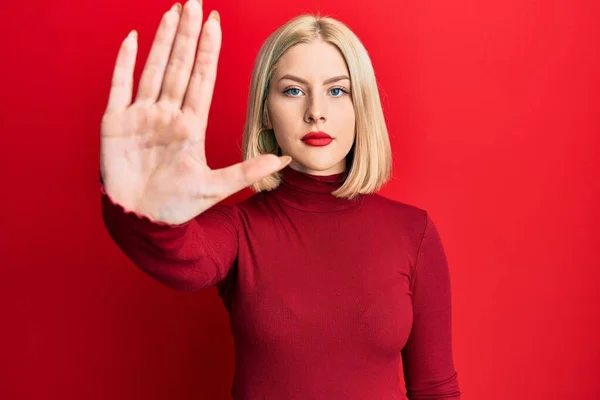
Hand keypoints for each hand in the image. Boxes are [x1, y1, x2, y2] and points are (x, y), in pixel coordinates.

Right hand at [100, 0, 290, 223]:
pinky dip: (124, 63)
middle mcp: (167, 115)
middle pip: (179, 66)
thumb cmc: (177, 206)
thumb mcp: (217, 187)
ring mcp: (141, 116)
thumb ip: (249, 171)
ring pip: (153, 69)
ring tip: (173, 12)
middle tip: (196, 3)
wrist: (143, 221)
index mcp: (190, 126)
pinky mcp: (115, 124)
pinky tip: (132, 38)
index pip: (202, 79)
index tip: (216, 25)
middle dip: (188, 35)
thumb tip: (285, 158)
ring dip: (162, 41)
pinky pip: (119, 87)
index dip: (209, 52)